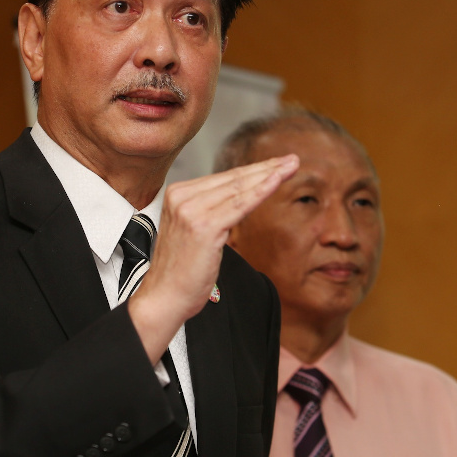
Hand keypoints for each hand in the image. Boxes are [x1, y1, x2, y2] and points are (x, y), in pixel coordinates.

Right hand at [126, 154, 298, 362]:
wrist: (164, 296)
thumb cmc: (181, 270)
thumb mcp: (193, 231)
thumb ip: (209, 210)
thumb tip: (238, 199)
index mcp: (177, 194)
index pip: (222, 178)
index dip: (252, 170)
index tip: (275, 164)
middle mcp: (182, 197)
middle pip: (232, 179)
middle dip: (266, 168)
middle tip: (292, 160)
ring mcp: (191, 210)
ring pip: (239, 189)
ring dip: (269, 175)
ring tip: (291, 166)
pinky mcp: (204, 226)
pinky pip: (240, 205)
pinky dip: (261, 191)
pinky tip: (276, 181)